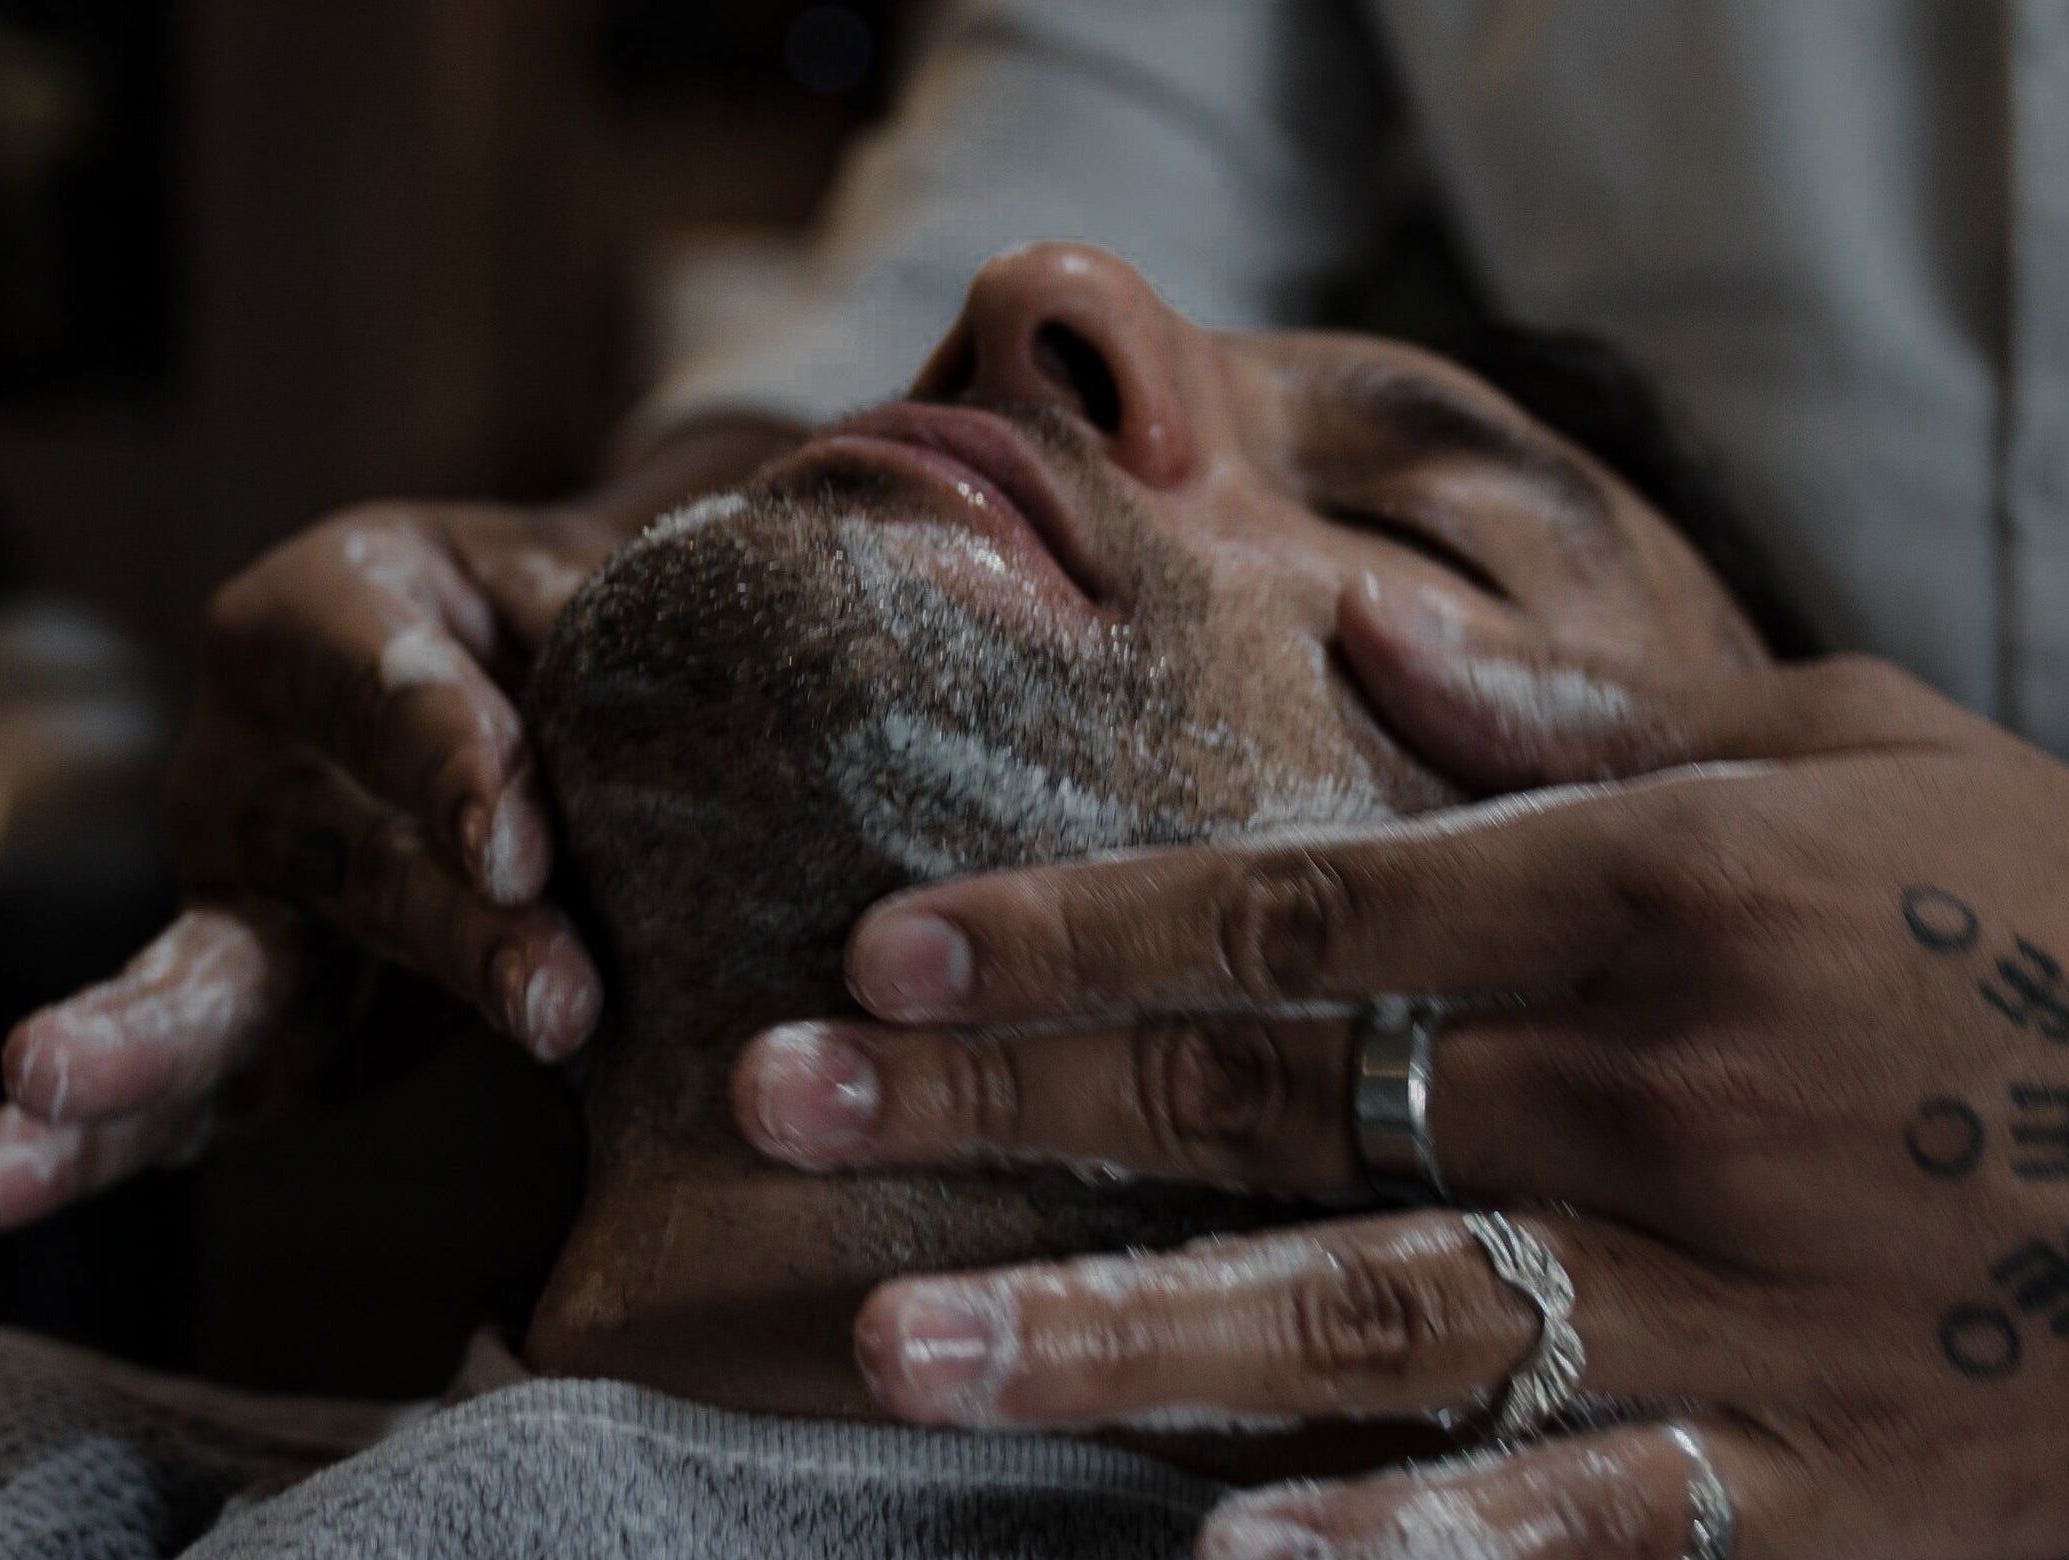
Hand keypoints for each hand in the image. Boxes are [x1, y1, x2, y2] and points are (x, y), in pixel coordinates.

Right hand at [0, 416, 801, 1232]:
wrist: (516, 693)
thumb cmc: (553, 633)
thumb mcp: (580, 597)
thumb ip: (600, 648)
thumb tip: (663, 694)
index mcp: (321, 608)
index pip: (390, 683)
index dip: (455, 762)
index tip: (526, 849)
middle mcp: (248, 748)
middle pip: (346, 846)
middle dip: (451, 930)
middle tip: (553, 1000)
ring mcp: (229, 881)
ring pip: (205, 968)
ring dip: (147, 1043)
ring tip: (50, 1085)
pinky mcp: (247, 994)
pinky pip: (183, 1067)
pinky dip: (112, 1127)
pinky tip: (19, 1174)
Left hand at [735, 644, 2068, 1556]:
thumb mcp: (1863, 749)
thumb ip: (1597, 707)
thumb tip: (1375, 629)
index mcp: (1655, 892)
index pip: (1288, 903)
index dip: (1066, 929)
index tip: (879, 957)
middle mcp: (1654, 1093)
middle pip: (1262, 1098)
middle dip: (1005, 1104)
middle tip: (778, 1117)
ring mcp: (1728, 1305)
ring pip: (1358, 1315)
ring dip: (1111, 1334)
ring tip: (905, 1350)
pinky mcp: (1819, 1483)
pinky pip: (1580, 1528)